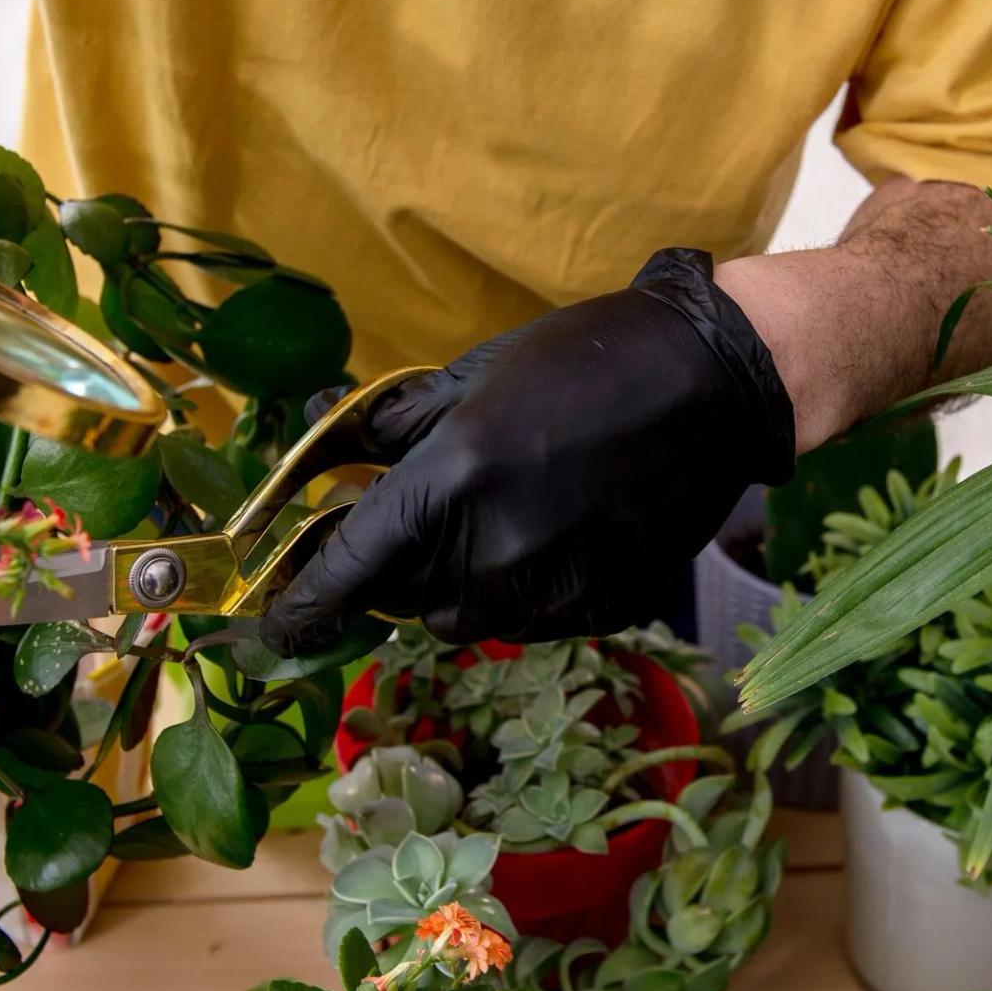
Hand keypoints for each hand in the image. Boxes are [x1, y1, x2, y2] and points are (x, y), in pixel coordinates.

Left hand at [260, 248, 795, 654]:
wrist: (716, 380)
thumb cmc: (590, 359)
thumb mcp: (479, 373)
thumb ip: (399, 425)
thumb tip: (336, 452)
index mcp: (455, 478)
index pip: (352, 567)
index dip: (304, 607)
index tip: (275, 630)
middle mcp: (498, 546)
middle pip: (407, 601)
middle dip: (400, 573)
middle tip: (429, 522)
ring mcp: (557, 585)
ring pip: (469, 618)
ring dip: (463, 585)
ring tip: (504, 519)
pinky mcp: (604, 607)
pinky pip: (533, 621)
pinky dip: (525, 591)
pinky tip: (558, 532)